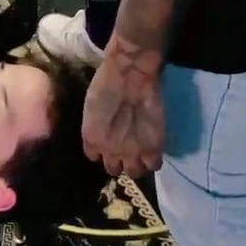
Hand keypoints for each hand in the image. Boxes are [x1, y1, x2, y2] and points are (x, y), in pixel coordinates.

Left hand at [82, 48, 165, 178]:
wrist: (130, 73)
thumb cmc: (106, 80)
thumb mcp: (91, 106)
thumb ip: (96, 124)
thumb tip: (103, 129)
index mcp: (91, 140)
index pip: (94, 157)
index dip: (102, 150)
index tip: (108, 143)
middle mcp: (109, 152)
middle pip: (113, 169)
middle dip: (118, 160)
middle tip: (125, 149)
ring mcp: (132, 153)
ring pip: (134, 172)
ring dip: (136, 163)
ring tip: (141, 151)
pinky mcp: (153, 149)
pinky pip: (154, 165)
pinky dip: (153, 160)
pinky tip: (153, 149)